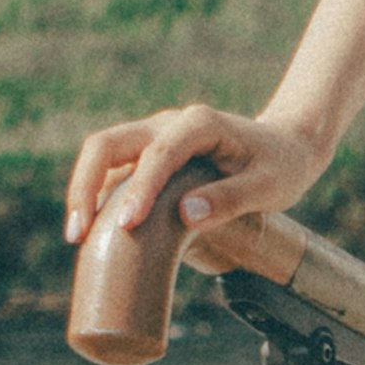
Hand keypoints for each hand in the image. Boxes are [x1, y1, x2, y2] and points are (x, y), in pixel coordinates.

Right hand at [62, 98, 335, 249]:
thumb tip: (186, 215)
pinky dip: (98, 197)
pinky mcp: (149, 156)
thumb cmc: (281, 166)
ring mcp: (154, 137)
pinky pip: (113, 170)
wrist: (287, 147)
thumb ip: (231, 198)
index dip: (138, 188)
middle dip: (86, 185)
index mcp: (199, 125)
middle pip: (108, 143)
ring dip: (84, 192)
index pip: (158, 154)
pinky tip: (95, 233)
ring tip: (78, 240)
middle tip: (77, 235)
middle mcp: (169, 124)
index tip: (126, 225)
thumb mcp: (269, 186)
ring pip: (102, 154)